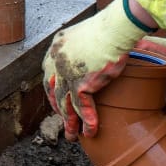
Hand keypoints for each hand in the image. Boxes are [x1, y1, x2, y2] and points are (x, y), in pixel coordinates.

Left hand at [42, 0, 153, 139]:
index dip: (53, 92)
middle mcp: (56, 61)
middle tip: (64, 122)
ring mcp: (66, 74)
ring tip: (72, 137)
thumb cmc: (110, 28)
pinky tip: (91, 132)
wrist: (116, 28)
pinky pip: (82, 108)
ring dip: (69, 123)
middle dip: (58, 110)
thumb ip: (84, 48)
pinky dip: (87, 121)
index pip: (49, 75)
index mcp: (56, 48)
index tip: (59, 102)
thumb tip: (95, 55)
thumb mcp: (88, 35)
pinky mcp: (81, 83)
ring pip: (65, 104)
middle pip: (54, 92)